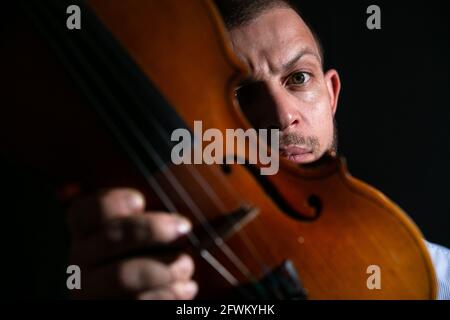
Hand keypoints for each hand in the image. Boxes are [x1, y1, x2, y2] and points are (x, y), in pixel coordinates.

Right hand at [67, 188, 196, 298]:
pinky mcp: (111, 311)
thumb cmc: (152, 267)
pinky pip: (141, 302)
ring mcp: (91, 294)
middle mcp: (80, 266)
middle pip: (109, 238)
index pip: (83, 213)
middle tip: (183, 227)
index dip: (111, 201)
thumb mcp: (144, 241)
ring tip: (185, 267)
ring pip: (123, 275)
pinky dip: (170, 294)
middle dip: (153, 229)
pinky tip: (184, 289)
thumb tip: (176, 222)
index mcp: (86, 240)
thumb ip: (145, 225)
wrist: (141, 300)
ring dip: (166, 267)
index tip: (140, 201)